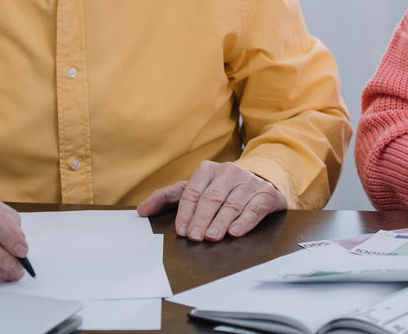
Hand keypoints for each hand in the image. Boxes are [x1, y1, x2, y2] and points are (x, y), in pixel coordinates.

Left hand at [136, 161, 287, 240]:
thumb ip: (167, 197)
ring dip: (221, 222)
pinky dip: (245, 220)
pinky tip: (236, 231)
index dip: (186, 213)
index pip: (193, 192)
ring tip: (212, 236)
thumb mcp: (194, 188)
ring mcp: (249, 182)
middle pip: (212, 198)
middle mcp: (229, 172)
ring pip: (232, 204)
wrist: (260, 180)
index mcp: (208, 170)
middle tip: (196, 237)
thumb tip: (141, 210)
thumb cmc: (221, 188)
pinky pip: (255, 207)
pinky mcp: (266, 193)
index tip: (182, 230)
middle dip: (202, 219)